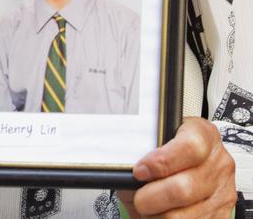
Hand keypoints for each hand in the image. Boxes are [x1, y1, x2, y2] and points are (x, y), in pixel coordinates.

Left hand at [118, 117, 235, 217]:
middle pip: (184, 188)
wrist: (196, 164)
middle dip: (152, 198)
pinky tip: (160, 215)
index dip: (162, 161)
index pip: (190, 147)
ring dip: (159, 216)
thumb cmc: (172, 150)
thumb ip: (146, 150)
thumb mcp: (162, 137)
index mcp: (204, 135)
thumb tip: (124, 170)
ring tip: (149, 209)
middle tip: (139, 199)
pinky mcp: (222, 216)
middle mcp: (218, 164)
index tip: (140, 171)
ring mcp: (222, 193)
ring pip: (185, 216)